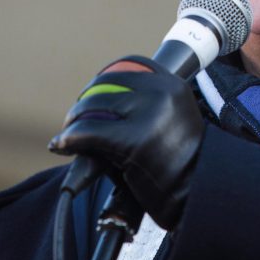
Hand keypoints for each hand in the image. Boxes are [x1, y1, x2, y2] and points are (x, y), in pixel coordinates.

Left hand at [48, 55, 203, 229]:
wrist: (198, 192)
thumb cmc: (181, 164)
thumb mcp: (172, 121)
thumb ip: (146, 108)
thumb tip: (100, 106)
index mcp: (173, 85)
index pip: (130, 67)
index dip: (104, 80)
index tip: (92, 97)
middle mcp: (163, 94)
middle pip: (107, 86)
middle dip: (83, 104)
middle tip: (73, 122)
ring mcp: (150, 116)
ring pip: (93, 107)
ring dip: (73, 122)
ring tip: (66, 137)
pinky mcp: (135, 141)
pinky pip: (89, 133)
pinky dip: (69, 139)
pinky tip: (61, 145)